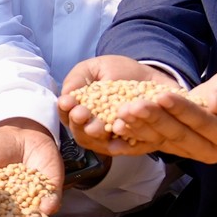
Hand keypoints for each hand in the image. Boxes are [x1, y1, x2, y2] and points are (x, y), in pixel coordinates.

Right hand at [57, 56, 179, 154]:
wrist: (151, 75)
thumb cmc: (118, 71)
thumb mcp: (96, 67)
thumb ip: (79, 77)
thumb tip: (66, 93)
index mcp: (82, 112)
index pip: (69, 116)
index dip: (66, 110)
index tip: (67, 101)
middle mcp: (96, 130)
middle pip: (83, 135)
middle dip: (80, 125)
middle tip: (81, 114)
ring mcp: (115, 140)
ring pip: (102, 145)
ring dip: (97, 136)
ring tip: (96, 126)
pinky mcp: (137, 143)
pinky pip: (130, 148)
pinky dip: (124, 144)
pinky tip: (120, 132)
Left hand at [104, 66, 216, 163]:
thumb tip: (215, 102)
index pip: (202, 122)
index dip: (181, 110)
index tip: (161, 95)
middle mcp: (210, 150)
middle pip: (178, 134)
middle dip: (154, 119)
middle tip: (132, 106)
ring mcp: (191, 151)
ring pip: (163, 140)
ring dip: (140, 127)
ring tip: (120, 114)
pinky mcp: (176, 147)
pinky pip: (154, 143)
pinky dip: (135, 137)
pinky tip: (115, 132)